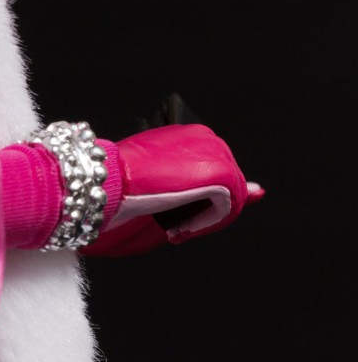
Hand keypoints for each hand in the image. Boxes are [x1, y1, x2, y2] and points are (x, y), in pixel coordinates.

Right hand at [84, 124, 261, 257]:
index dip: (196, 204)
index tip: (167, 214)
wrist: (101, 185)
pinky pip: (227, 208)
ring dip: (201, 219)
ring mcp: (213, 151)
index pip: (213, 179)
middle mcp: (205, 137)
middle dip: (200, 212)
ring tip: (171, 223)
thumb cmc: (120, 194)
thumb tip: (260, 191)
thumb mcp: (170, 192)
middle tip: (166, 220)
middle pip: (226, 190)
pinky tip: (177, 223)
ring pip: (230, 199)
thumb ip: (218, 193)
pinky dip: (203, 224)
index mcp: (187, 139)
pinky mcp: (218, 172)